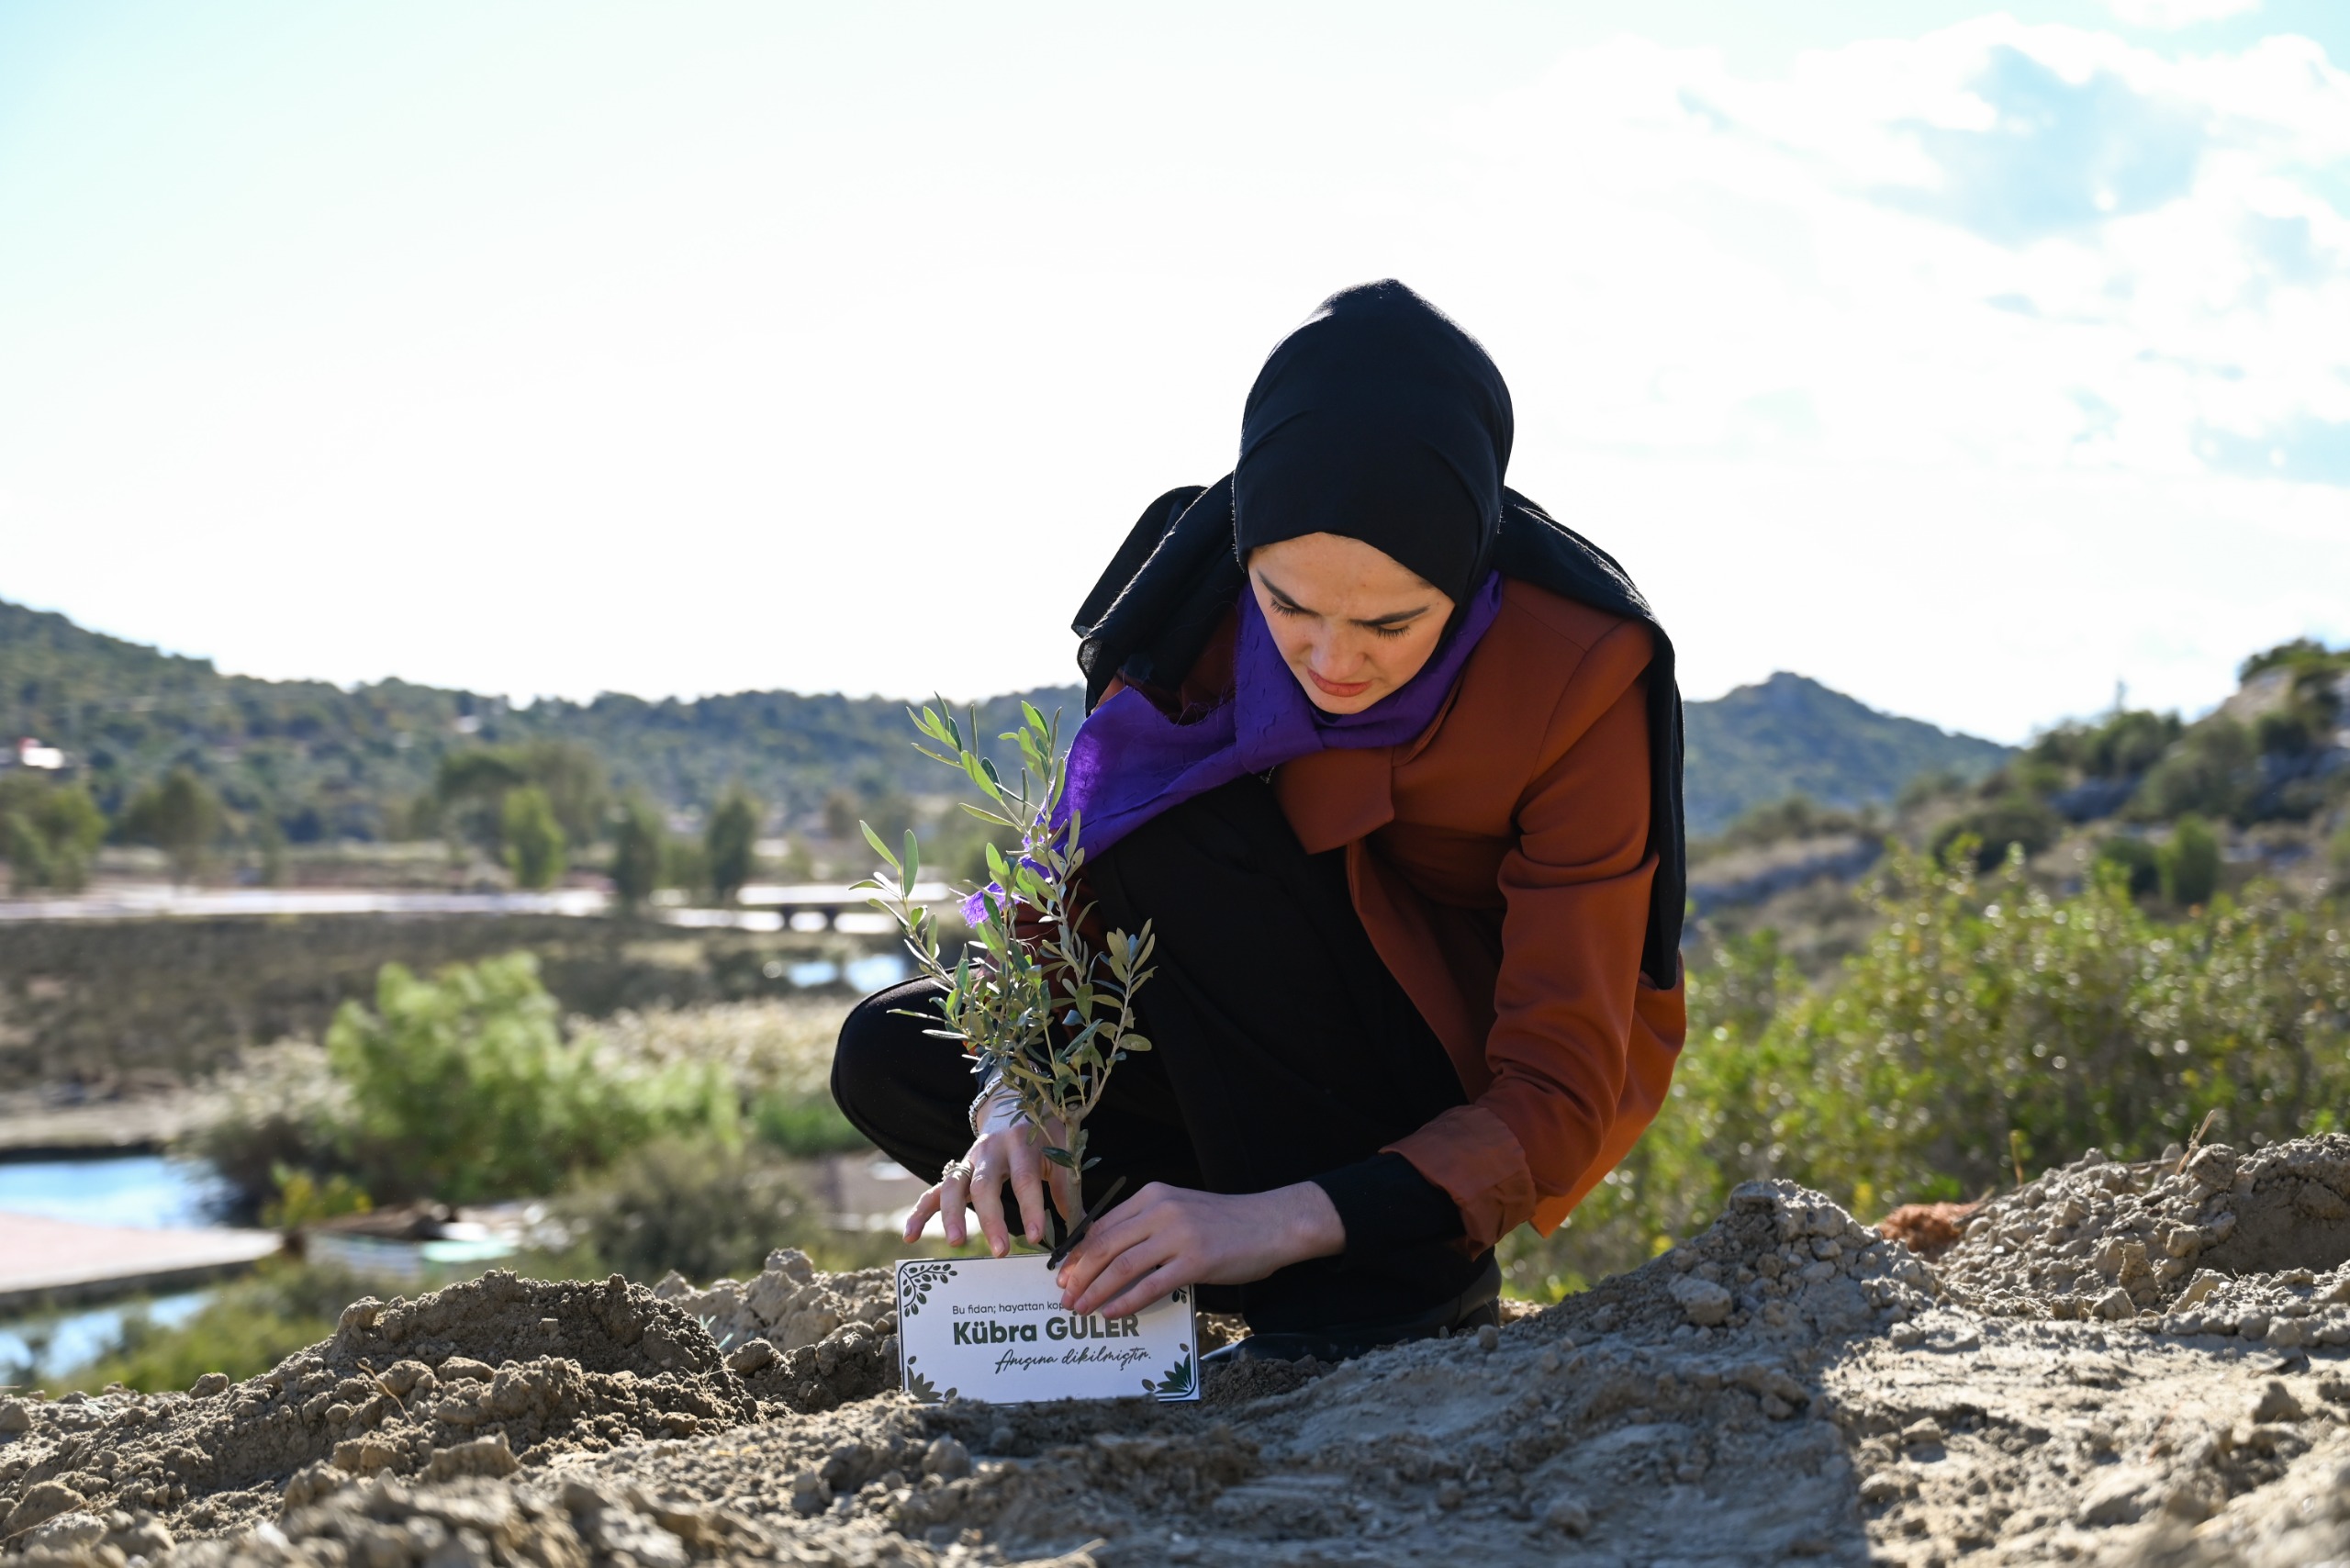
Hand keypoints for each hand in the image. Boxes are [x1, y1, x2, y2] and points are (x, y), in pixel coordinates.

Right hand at [901, 1091, 1075, 1255]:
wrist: (1014, 1102)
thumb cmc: (1043, 1132)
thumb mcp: (1061, 1149)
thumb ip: (1067, 1187)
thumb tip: (1079, 1228)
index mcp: (1022, 1143)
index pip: (1025, 1178)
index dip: (1030, 1207)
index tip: (1037, 1237)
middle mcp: (991, 1150)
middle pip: (985, 1184)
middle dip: (990, 1219)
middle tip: (1000, 1251)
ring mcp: (969, 1160)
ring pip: (954, 1186)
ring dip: (952, 1215)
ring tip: (956, 1243)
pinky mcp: (957, 1170)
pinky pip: (935, 1190)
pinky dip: (921, 1212)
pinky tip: (910, 1236)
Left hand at [1054, 1181, 1344, 1321]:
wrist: (1272, 1223)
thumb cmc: (1226, 1221)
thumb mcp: (1181, 1209)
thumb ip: (1147, 1224)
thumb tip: (1109, 1256)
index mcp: (1153, 1195)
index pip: (1102, 1226)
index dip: (1078, 1254)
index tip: (1064, 1275)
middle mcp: (1161, 1210)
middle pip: (1105, 1246)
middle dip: (1079, 1276)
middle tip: (1064, 1298)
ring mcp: (1178, 1235)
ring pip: (1121, 1267)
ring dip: (1095, 1292)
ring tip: (1081, 1310)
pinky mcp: (1196, 1261)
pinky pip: (1151, 1286)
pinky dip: (1126, 1302)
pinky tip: (1111, 1314)